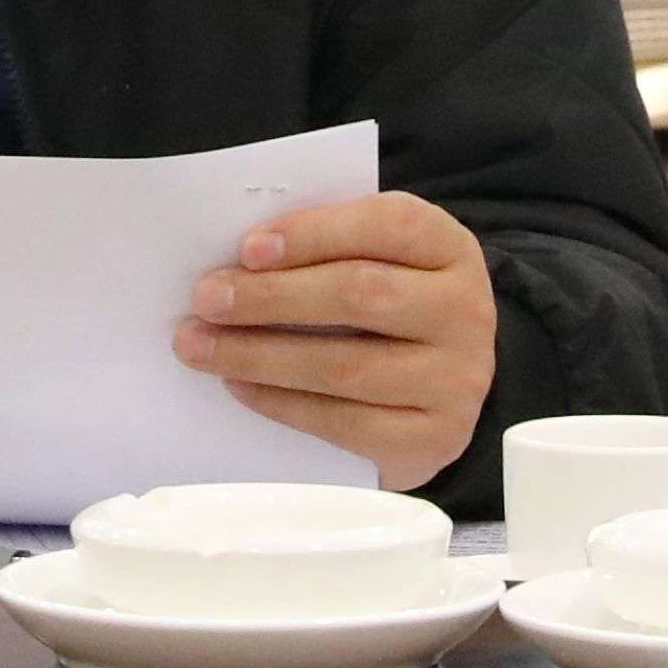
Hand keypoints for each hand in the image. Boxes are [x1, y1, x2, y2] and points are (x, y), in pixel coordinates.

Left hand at [173, 191, 495, 490]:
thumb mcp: (373, 252)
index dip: (314, 234)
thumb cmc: (387, 296)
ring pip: (348, 366)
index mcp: (448, 246)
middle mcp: (465, 311)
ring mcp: (457, 382)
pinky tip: (241, 386)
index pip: (386, 227)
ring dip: (261, 356)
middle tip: (207, 299)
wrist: (438, 376)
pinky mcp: (435, 440)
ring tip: (202, 346)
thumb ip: (323, 243)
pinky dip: (284, 405)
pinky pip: (347, 425)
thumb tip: (237, 257)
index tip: (248, 249)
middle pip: (361, 295)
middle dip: (271, 297)